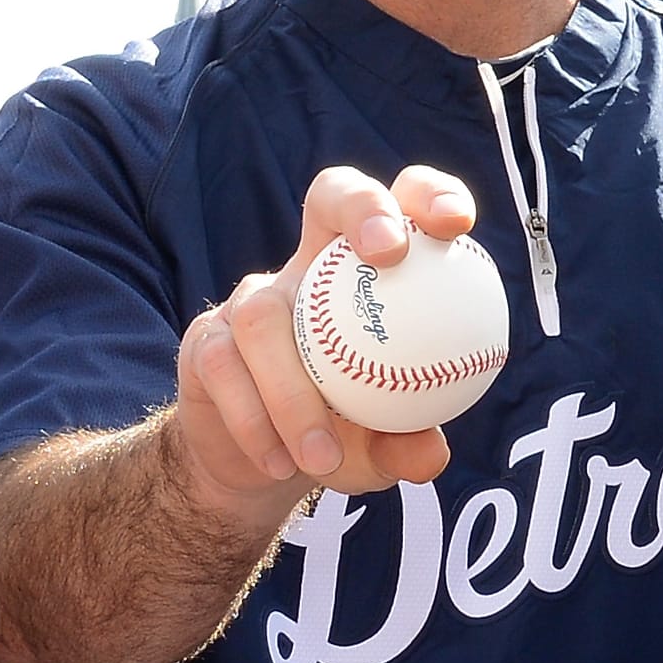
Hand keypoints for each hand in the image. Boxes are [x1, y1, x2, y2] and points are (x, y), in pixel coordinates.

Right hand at [172, 165, 470, 524]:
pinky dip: (256, 421)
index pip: (403, 208)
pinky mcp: (206, 338)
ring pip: (264, 315)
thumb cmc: (339, 438)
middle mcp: (311, 270)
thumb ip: (406, 446)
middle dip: (362, 206)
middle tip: (389, 254)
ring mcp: (253, 298)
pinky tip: (279, 462)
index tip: (456, 225)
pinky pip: (225, 367)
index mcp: (369, 278)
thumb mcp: (382, 450)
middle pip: (331, 196)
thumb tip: (430, 451)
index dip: (427, 195)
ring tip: (322, 457)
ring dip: (294, 393)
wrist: (258, 467)